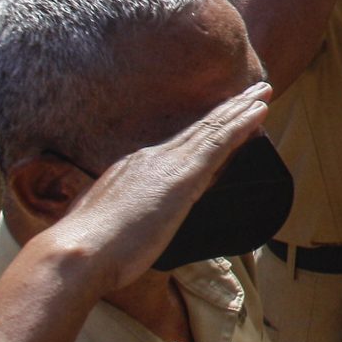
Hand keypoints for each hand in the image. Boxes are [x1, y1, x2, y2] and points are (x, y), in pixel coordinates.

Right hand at [39, 82, 271, 293]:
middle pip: (199, 128)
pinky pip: (218, 144)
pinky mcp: (182, 178)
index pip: (181, 144)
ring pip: (212, 129)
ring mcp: (167, 165)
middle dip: (228, 108)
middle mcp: (152, 158)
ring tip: (262, 94)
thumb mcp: (108, 220)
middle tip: (254, 91)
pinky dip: (239, 126)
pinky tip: (257, 115)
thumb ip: (124, 211)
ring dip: (240, 110)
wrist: (78, 251)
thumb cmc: (88, 247)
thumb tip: (134, 217)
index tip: (224, 115)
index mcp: (135, 167)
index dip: (206, 127)